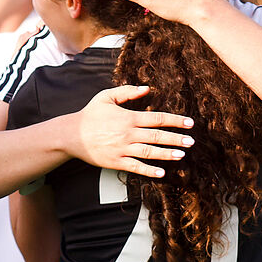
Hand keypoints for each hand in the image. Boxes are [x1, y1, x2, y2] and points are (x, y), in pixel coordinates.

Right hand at [65, 83, 194, 178]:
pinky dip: (149, 171)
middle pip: (157, 136)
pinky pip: (136, 167)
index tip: (189, 123)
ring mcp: (122, 149)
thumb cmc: (89, 115)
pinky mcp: (116, 162)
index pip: (157, 119)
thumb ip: (127, 92)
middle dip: (176, 138)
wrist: (70, 135)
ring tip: (181, 155)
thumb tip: (147, 89)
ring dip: (167, 154)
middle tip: (191, 141)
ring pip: (150, 152)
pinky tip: (161, 173)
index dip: (175, 120)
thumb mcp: (106, 97)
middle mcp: (128, 134)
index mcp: (128, 117)